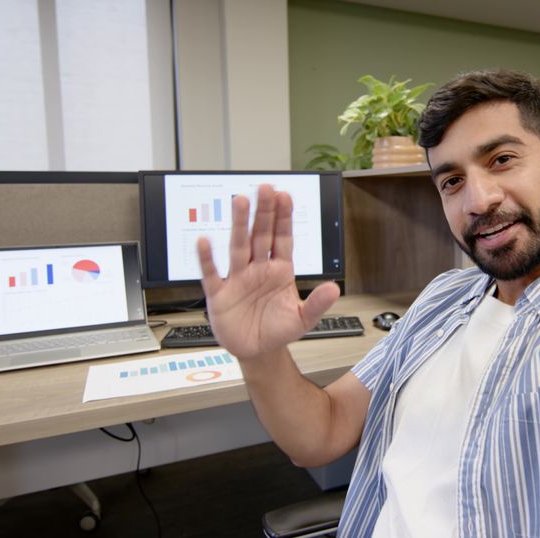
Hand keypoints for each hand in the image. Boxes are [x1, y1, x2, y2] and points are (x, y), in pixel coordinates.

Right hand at [198, 184, 339, 359]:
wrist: (258, 351)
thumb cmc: (278, 330)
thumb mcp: (303, 319)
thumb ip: (317, 303)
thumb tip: (334, 288)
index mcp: (280, 270)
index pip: (282, 238)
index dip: (283, 217)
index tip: (285, 195)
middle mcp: (258, 269)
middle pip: (260, 235)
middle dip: (263, 211)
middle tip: (265, 187)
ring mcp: (238, 278)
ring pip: (238, 246)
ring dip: (239, 224)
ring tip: (240, 200)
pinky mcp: (220, 294)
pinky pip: (211, 273)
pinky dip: (207, 258)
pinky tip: (205, 241)